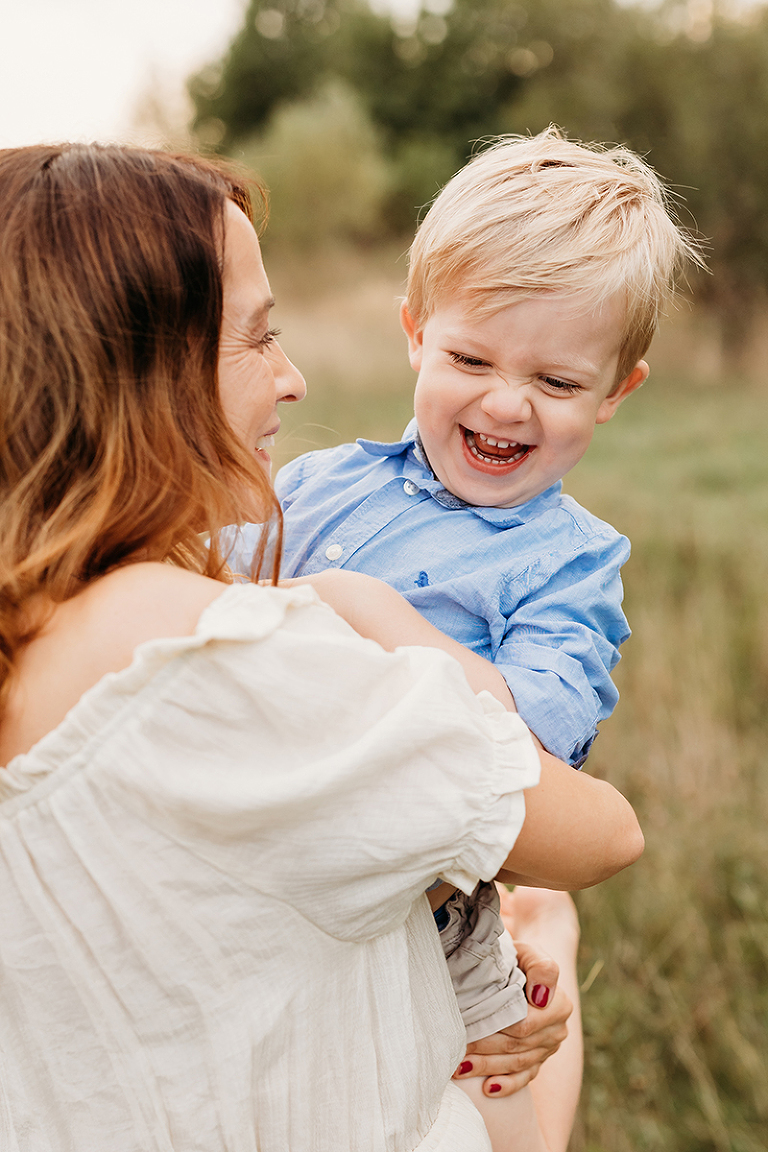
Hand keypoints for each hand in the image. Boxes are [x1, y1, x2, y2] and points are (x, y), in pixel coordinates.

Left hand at [452, 885, 576, 1097]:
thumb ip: (541, 967)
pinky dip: (507, 1085)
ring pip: (517, 1064)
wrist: (525, 968)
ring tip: (458, 1067)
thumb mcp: (529, 952)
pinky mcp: (539, 1060)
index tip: (468, 1029)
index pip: (524, 1025)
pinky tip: (487, 1089)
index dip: (496, 1029)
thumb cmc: (521, 958)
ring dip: (487, 1067)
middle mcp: (557, 1029)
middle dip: (484, 1049)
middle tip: (454, 1051)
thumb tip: (540, 997)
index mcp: (558, 1004)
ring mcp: (548, 1048)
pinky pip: (525, 1078)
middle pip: (517, 1047)